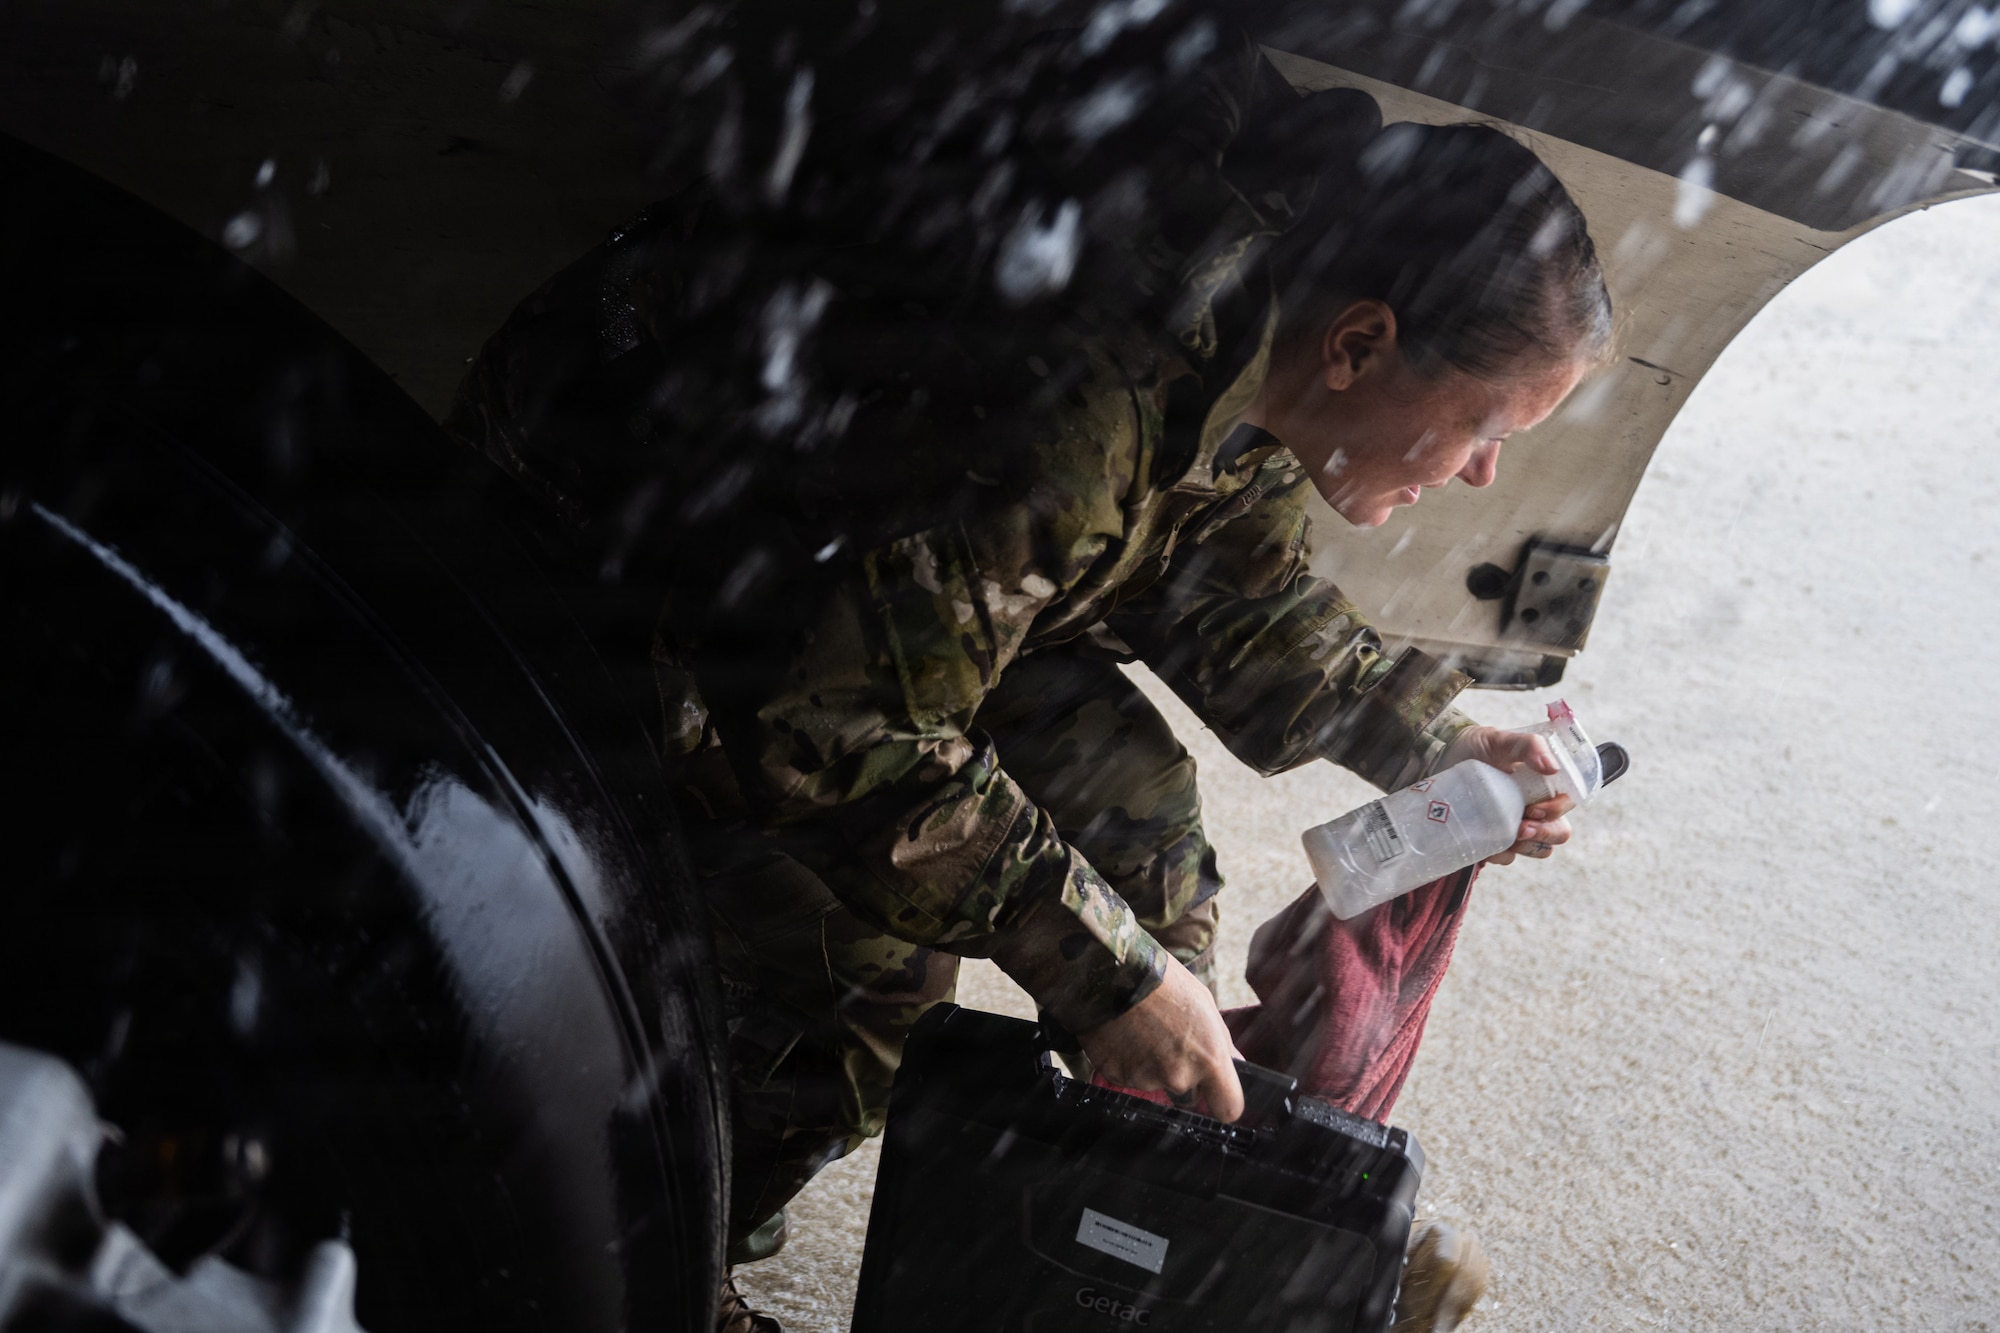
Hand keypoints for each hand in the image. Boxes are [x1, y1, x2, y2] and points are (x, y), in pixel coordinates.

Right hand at [1077, 954, 1244, 1122]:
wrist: (1114, 972)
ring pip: (1156, 1084)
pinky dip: (1127, 1062)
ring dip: (1152, 1067)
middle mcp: (1179, 1076)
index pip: (1229, 1108)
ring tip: (1142, 1032)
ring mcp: (1146, 1079)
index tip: (1216, 1094)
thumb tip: (1235, 1064)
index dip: (1222, 1101)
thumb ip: (1221, 1043)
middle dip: (1182, 1077)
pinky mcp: (1117, 1076)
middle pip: (1188, 1096)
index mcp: (1209, 1059)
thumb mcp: (1205, 1005)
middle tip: (1168, 1042)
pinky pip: (1129, 1077)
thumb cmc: (1165, 982)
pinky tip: (1125, 1036)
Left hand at [1441, 725, 1574, 864]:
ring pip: (1537, 849)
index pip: (1566, 803)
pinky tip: (1485, 847)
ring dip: (1525, 847)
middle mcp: (1535, 807)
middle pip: (1558, 832)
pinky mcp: (1495, 840)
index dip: (1557, 811)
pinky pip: (1507, 858)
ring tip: (1504, 837)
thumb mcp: (1501, 739)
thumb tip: (1553, 767)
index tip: (1534, 810)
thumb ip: (1529, 745)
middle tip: (1520, 828)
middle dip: (1543, 834)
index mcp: (1543, 784)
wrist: (1440, 758)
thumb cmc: (1475, 746)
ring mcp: (1515, 825)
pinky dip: (1499, 855)